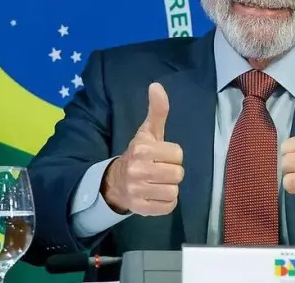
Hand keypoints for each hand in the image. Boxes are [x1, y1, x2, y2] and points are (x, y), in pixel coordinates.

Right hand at [101, 83, 183, 215]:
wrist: (116, 181)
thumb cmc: (139, 154)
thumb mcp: (148, 132)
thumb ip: (157, 111)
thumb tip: (156, 85)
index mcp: (141, 150)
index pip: (177, 154)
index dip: (173, 156)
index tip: (161, 156)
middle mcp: (137, 170)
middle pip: (178, 174)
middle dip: (172, 172)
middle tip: (159, 171)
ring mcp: (137, 191)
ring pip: (174, 191)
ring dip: (169, 188)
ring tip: (157, 183)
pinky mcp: (141, 208)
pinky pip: (168, 207)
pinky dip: (165, 203)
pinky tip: (155, 195)